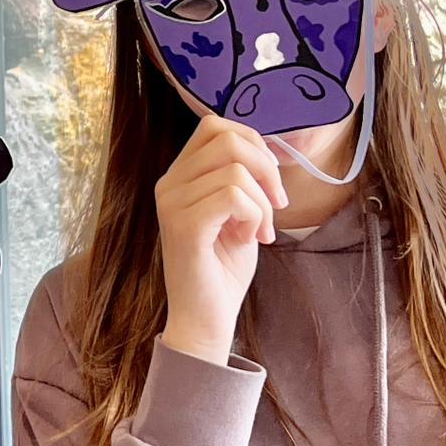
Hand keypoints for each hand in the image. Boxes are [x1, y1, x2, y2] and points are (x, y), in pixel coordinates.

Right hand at [155, 115, 287, 363]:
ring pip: (236, 170)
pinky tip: (249, 239)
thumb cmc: (222, 269)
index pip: (214, 126)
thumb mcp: (237, 213)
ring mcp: (172, 205)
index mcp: (178, 177)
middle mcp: (168, 185)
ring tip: (259, 232)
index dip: (254, 143)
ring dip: (263, 203)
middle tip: (277, 205)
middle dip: (266, 168)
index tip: (270, 183)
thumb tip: (266, 148)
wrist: (205, 320)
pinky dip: (255, 216)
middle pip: (227, 138)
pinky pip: (234, 196)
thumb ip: (240, 177)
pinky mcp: (184, 227)